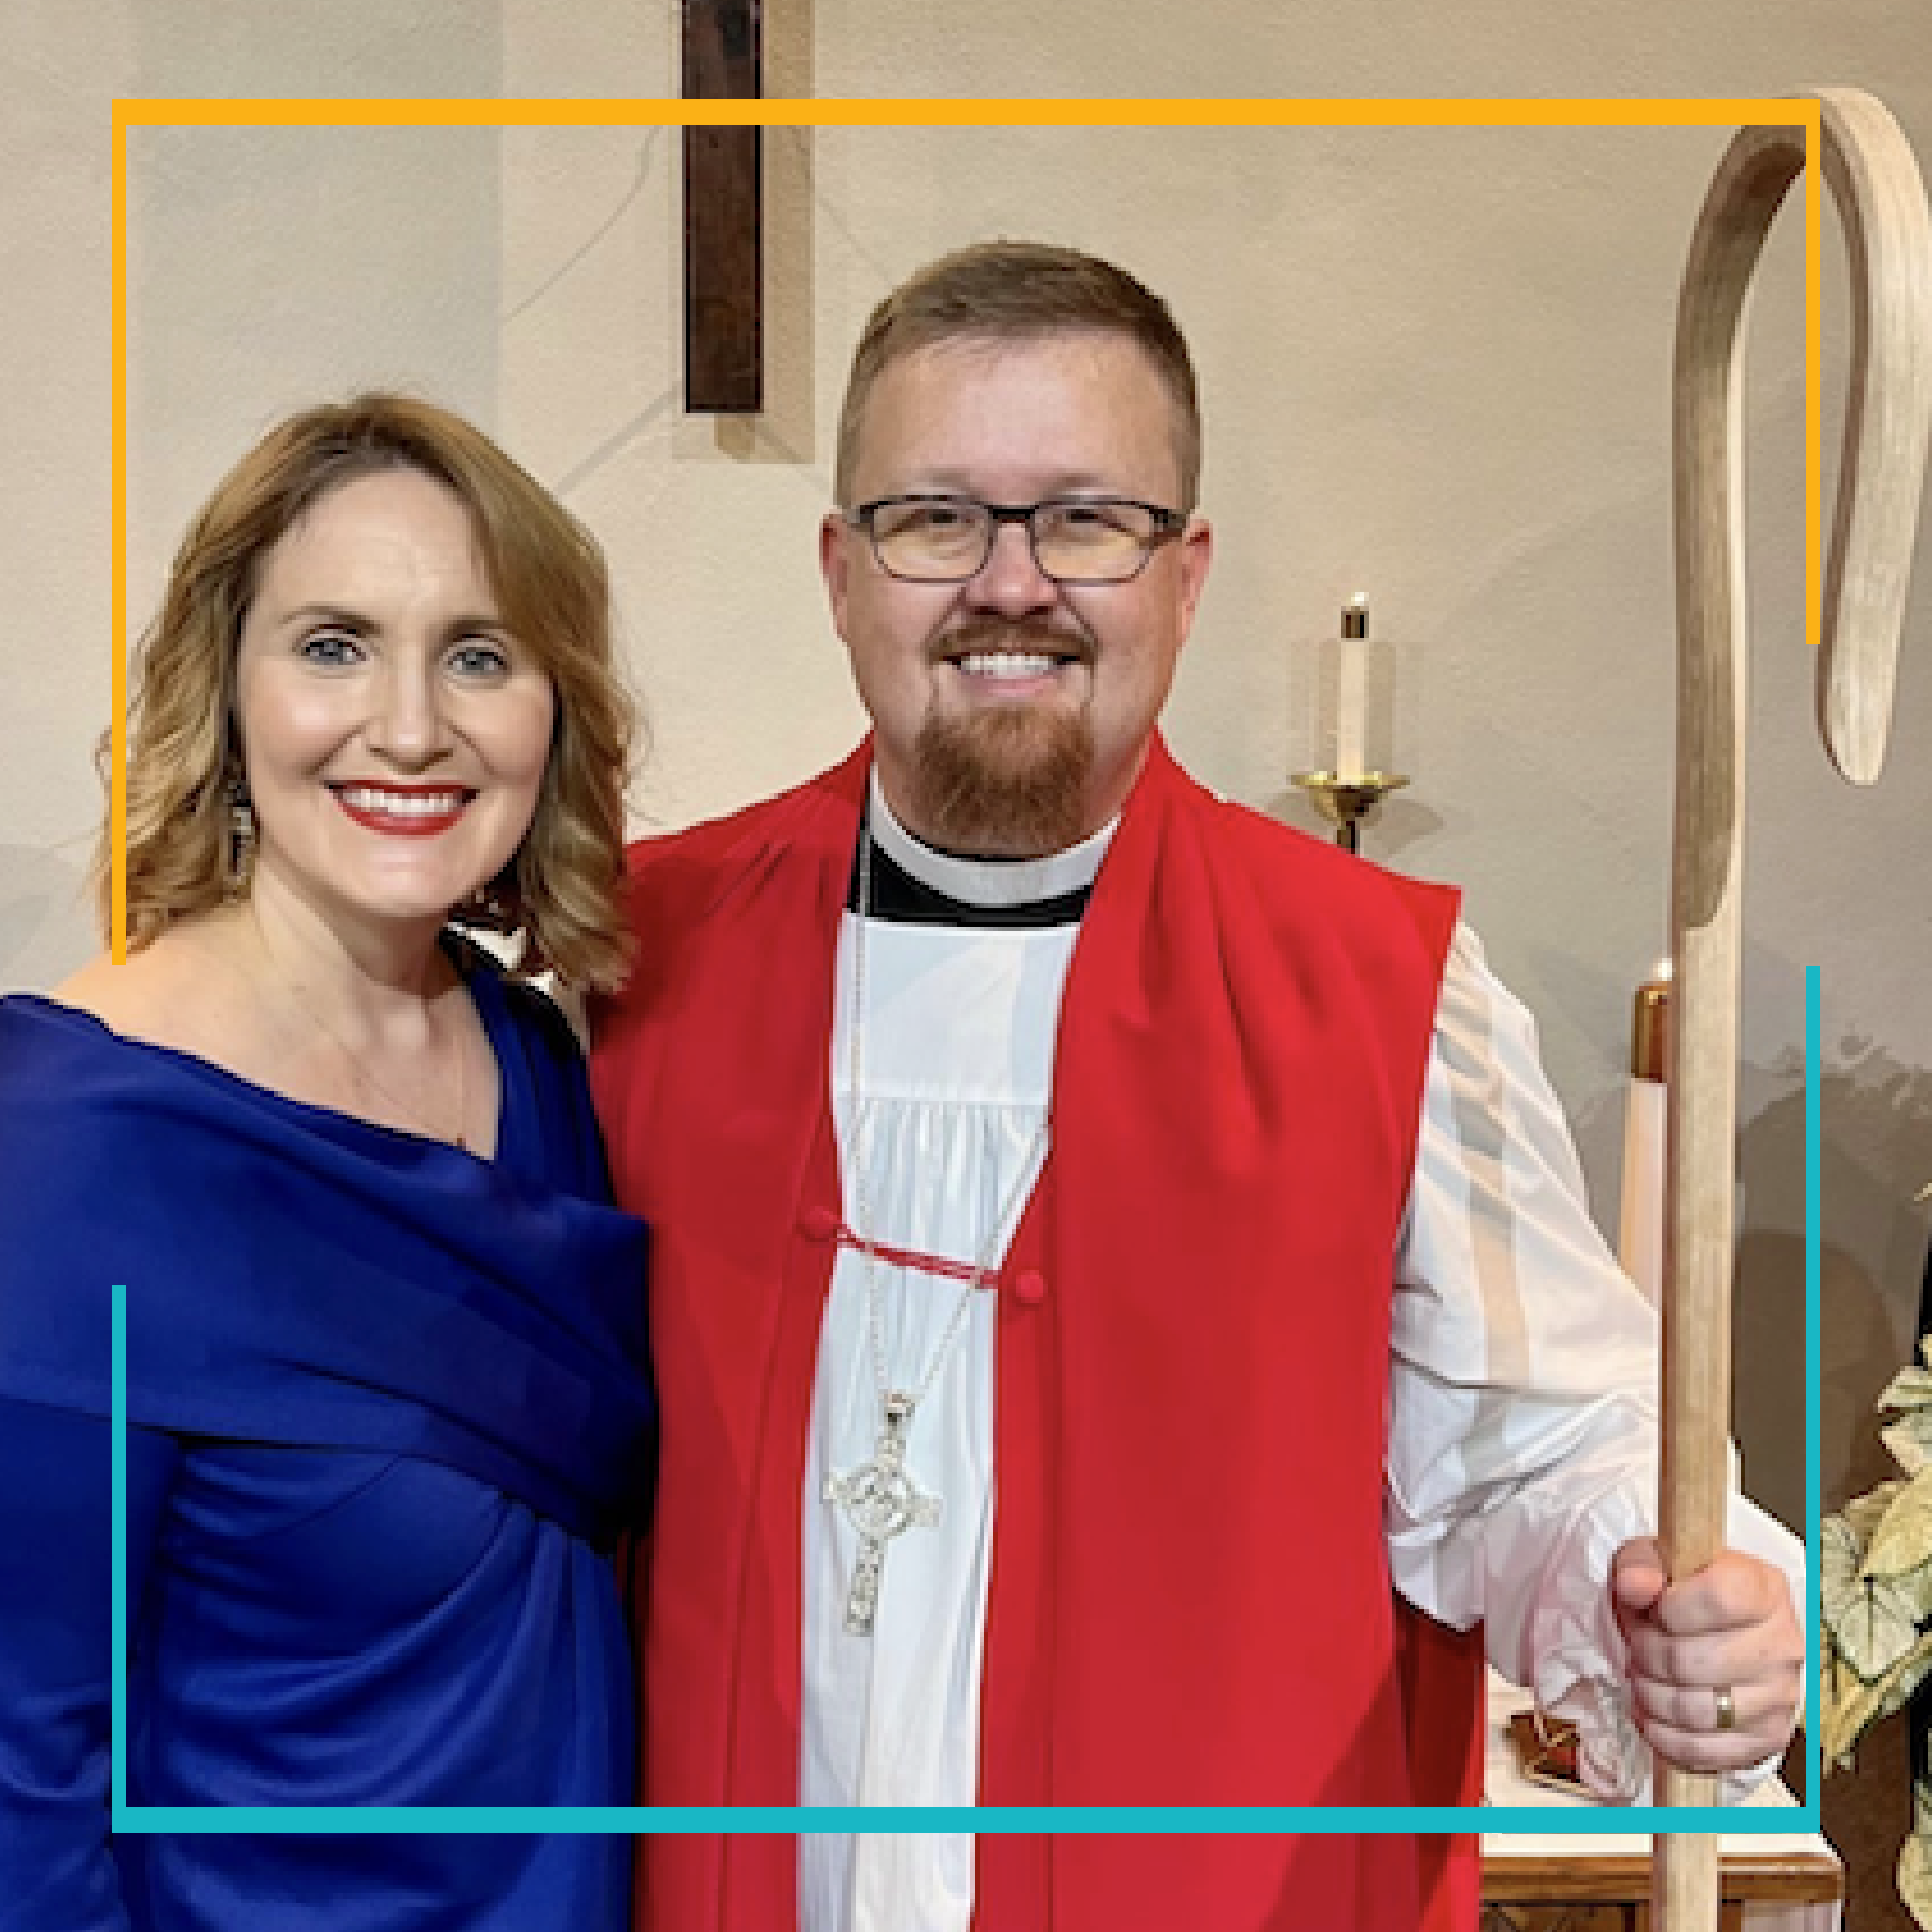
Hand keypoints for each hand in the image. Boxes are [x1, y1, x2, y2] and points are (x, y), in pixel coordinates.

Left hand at [1610, 1538, 1803, 1773]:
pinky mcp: (1767, 1739)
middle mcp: (1783, 1644)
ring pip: (1694, 1712)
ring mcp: (1781, 1697)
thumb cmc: (1685, 1592)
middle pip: (1692, 1662)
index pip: (1718, 1599)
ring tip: (1644, 1677)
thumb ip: (1641, 1564)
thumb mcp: (1657, 1561)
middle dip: (1647, 1655)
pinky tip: (1652, 1713)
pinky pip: (1703, 1752)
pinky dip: (1663, 1736)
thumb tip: (1634, 1585)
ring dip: (1651, 1696)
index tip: (1656, 1609)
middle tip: (1640, 1647)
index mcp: (1763, 1589)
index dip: (1670, 1608)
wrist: (1722, 1631)